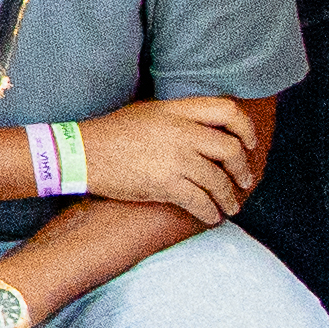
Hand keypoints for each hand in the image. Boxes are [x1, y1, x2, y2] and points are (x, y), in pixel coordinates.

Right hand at [78, 99, 264, 220]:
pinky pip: (200, 201)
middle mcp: (180, 131)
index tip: (248, 144)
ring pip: (218, 180)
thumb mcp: (148, 112)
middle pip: (230, 149)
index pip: (227, 111)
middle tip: (243, 182)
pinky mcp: (165, 184)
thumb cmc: (112, 133)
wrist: (81, 153)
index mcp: (176, 109)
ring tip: (229, 207)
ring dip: (229, 198)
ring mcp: (174, 158)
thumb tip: (209, 131)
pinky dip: (210, 213)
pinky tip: (211, 217)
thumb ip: (179, 117)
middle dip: (242, 170)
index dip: (245, 129)